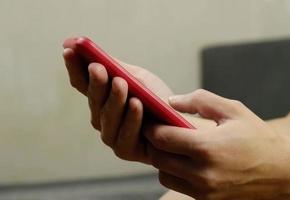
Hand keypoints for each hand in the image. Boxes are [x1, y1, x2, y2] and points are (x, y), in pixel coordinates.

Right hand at [62, 38, 172, 163]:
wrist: (181, 122)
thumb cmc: (158, 99)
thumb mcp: (138, 78)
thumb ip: (117, 67)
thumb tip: (93, 51)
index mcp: (102, 98)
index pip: (82, 83)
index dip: (74, 67)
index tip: (69, 50)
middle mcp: (102, 117)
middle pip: (94, 100)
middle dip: (96, 83)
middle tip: (98, 67)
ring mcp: (112, 135)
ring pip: (107, 118)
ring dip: (114, 99)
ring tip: (121, 83)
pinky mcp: (125, 150)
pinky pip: (125, 135)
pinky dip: (131, 119)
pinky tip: (136, 104)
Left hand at [144, 89, 289, 199]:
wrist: (285, 173)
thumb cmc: (259, 138)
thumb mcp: (233, 110)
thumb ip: (199, 100)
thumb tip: (171, 101)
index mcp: (207, 148)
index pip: (162, 139)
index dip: (151, 128)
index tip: (152, 121)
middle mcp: (202, 174)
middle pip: (158, 159)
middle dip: (154, 143)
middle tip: (160, 132)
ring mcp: (204, 192)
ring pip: (164, 176)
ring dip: (163, 161)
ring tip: (175, 147)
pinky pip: (179, 186)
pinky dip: (176, 174)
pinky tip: (188, 161)